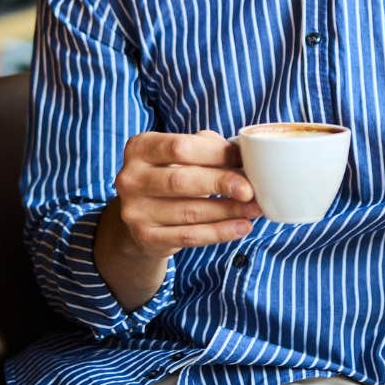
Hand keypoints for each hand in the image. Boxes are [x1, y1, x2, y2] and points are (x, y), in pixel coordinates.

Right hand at [108, 131, 261, 257]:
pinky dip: (219, 232)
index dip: (215, 153)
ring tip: (254, 209)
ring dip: (228, 211)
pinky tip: (241, 227)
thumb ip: (207, 147)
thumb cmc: (170, 175)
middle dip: (222, 184)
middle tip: (250, 190)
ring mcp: (135, 210)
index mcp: (140, 148)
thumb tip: (244, 156)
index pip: (181, 147)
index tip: (243, 159)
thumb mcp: (180, 154)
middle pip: (182, 180)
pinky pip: (189, 236)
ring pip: (189, 211)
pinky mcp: (145, 237)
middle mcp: (130, 178)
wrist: (141, 215)